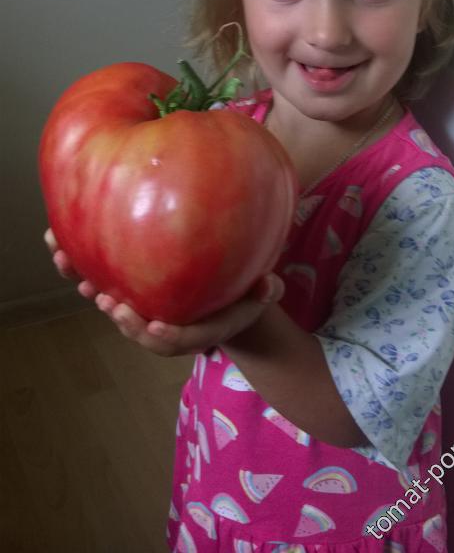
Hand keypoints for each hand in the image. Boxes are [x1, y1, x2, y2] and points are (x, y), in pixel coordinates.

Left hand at [44, 227, 284, 356]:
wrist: (221, 303)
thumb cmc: (242, 297)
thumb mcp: (259, 297)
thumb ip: (263, 292)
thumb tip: (267, 284)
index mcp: (192, 332)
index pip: (176, 341)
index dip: (164, 336)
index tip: (155, 326)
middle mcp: (160, 323)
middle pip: (134, 327)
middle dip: (120, 318)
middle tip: (108, 303)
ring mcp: (139, 306)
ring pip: (107, 300)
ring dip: (84, 284)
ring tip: (66, 263)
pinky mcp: (125, 286)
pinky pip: (98, 276)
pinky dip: (76, 263)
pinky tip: (57, 241)